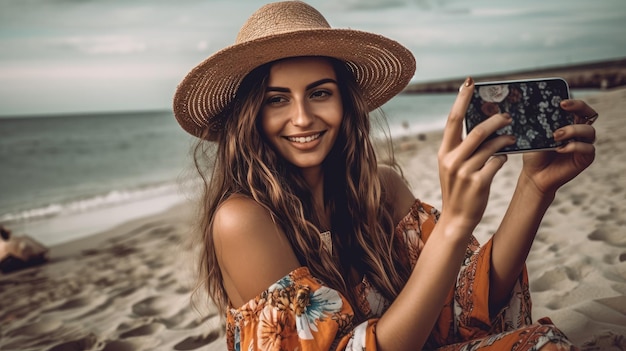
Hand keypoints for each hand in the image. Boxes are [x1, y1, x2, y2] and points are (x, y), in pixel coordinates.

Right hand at [437, 77, 516, 231]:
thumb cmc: (458, 189)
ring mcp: (464, 172)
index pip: (453, 120)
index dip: (462, 99)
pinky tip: (504, 158)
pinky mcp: (478, 183)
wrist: (456, 219)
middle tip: (508, 115)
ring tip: (512, 137)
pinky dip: (502, 158)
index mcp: (443, 153)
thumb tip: (482, 126)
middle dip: (495, 120)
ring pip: (490, 147)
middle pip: (477, 131)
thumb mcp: (452, 167)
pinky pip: (496, 163)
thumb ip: (462, 148)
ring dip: (504, 139)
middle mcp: (451, 160)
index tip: (470, 82)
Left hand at [521, 99, 596, 195]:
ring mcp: (584, 144)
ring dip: (572, 130)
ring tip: (555, 136)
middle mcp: (579, 132)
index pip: (578, 107)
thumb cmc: (534, 154)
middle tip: (563, 107)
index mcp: (568, 123)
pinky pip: (587, 148)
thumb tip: (539, 107)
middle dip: (579, 107)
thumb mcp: (536, 135)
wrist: (534, 175)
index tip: (561, 102)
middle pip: (590, 113)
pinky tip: (559, 149)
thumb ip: (543, 123)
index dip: (574, 102)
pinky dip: (574, 146)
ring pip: (589, 130)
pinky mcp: (585, 158)